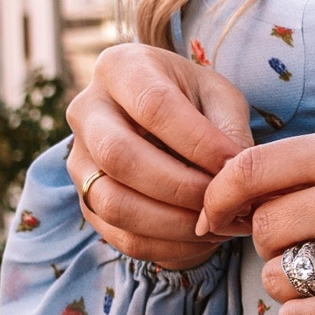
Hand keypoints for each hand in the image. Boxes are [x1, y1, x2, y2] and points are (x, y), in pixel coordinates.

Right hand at [65, 43, 253, 270]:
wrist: (162, 120)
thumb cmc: (195, 102)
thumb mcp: (220, 98)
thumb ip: (229, 130)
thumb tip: (233, 177)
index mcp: (120, 68)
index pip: (153, 106)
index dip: (198, 142)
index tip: (235, 165)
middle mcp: (86, 111)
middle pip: (119, 156)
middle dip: (180, 187)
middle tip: (224, 201)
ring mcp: (78, 160)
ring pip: (112, 202)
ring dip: (172, 224)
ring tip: (216, 224)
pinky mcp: (85, 201)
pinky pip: (118, 235)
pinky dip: (165, 246)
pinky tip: (200, 238)